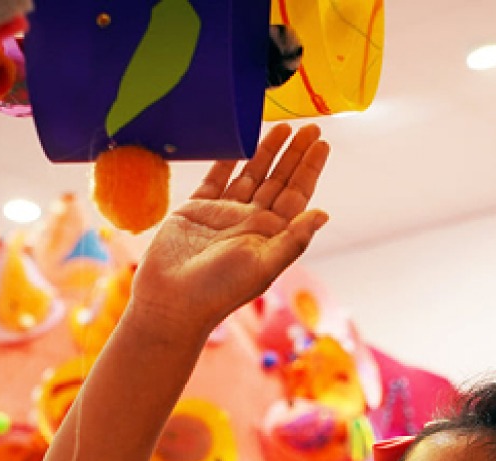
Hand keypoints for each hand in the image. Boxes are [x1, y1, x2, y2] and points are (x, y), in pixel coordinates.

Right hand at [129, 124, 329, 337]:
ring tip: (283, 127)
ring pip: (251, 175)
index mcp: (269, 236)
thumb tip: (324, 214)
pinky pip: (215, 178)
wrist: (172, 300)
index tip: (321, 143)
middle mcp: (250, 223)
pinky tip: (239, 141)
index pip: (296, 196)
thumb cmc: (219, 289)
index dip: (309, 169)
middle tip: (310, 126)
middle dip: (294, 154)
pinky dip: (227, 159)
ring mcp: (223, 215)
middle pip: (278, 181)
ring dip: (266, 152)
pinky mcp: (195, 210)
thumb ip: (294, 239)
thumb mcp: (264, 265)